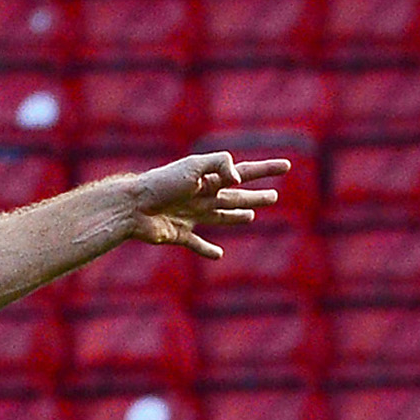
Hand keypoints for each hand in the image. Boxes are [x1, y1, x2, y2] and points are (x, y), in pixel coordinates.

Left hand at [126, 152, 288, 258]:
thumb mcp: (194, 166)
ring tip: (251, 216)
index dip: (266, 170)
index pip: (244, 172)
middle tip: (274, 197)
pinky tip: (218, 255)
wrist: (131, 207)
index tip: (287, 166)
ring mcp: (190, 216)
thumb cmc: (162, 183)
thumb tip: (238, 180)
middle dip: (255, 197)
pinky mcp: (178, 234)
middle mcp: (201, 196)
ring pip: (220, 217)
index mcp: (209, 178)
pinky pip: (196, 244)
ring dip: (237, 216)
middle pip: (235, 197)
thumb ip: (220, 164)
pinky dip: (207, 250)